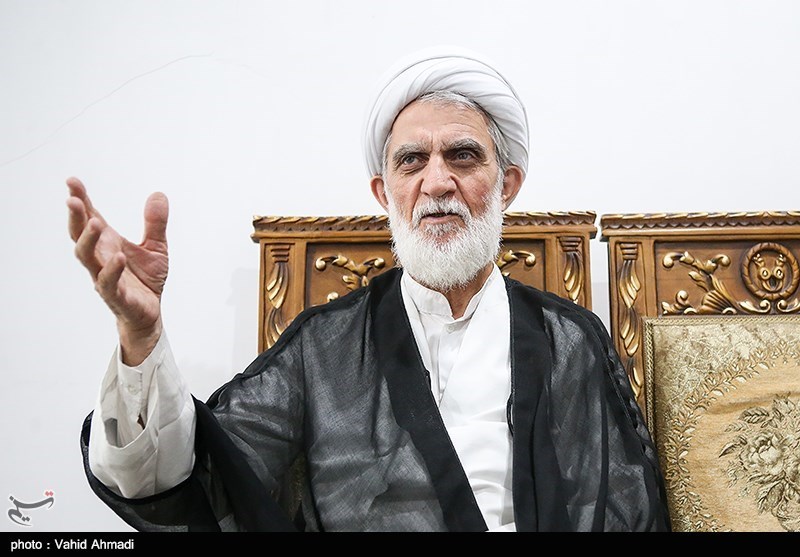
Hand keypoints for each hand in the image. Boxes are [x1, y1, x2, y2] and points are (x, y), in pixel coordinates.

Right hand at [66, 177, 168, 364]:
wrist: (149, 313)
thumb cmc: (146, 279)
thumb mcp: (157, 246)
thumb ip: (155, 223)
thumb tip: (159, 194)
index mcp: (107, 243)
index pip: (89, 218)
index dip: (81, 200)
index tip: (72, 181)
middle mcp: (100, 258)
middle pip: (80, 235)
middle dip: (76, 217)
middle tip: (73, 199)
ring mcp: (104, 277)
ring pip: (87, 257)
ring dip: (88, 239)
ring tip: (95, 221)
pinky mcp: (116, 296)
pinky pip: (108, 283)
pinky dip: (111, 269)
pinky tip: (118, 256)